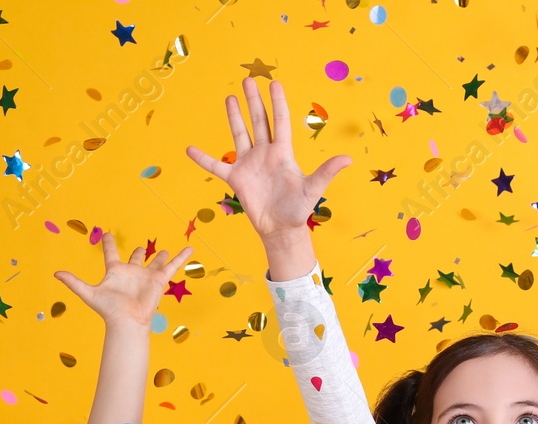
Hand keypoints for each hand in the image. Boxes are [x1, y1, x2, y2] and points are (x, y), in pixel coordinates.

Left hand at [54, 234, 192, 326]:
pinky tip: (190, 249)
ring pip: (155, 262)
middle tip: (140, 248)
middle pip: (135, 259)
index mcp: (115, 272)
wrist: (127, 321)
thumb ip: (74, 282)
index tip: (106, 234)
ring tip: (163, 250)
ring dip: (159, 256)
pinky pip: (172, 266)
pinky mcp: (159, 280)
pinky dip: (181, 258)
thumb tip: (56, 274)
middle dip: (138, 253)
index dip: (108, 244)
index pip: (111, 254)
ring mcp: (146, 276)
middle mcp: (131, 272)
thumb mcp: (88, 293)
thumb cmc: (109, 309)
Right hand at [185, 78, 350, 240]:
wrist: (281, 229)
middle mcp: (265, 154)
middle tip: (248, 79)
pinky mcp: (236, 179)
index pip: (280, 122)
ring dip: (234, 117)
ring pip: (240, 134)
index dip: (277, 103)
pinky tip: (189, 149)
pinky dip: (203, 158)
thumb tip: (348, 159)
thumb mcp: (313, 189)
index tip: (274, 83)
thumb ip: (326, 172)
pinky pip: (216, 165)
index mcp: (282, 153)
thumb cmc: (298, 210)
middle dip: (254, 101)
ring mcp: (249, 164)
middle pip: (259, 121)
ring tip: (230, 96)